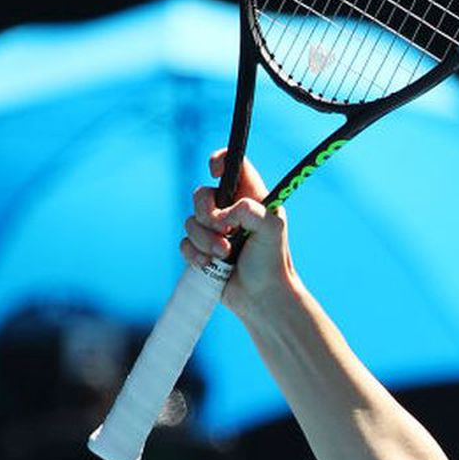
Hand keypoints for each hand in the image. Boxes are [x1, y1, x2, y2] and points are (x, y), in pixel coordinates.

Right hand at [181, 150, 295, 317]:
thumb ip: (253, 211)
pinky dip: (195, 254)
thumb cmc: (273, 263)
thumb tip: (226, 213)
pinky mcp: (202, 250)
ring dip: (205, 240)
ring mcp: (214, 231)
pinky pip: (185, 243)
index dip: (220, 161)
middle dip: (208, 214)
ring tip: (224, 255)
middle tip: (226, 231)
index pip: (232, 165)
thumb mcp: (272, 230)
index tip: (214, 171)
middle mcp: (230, 210)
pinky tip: (210, 265)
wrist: (262, 298)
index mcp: (250, 198)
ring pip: (190, 221)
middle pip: (201, 194)